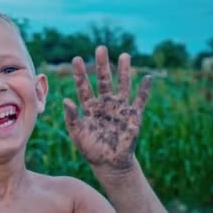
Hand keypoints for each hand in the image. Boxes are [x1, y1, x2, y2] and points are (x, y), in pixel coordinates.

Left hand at [63, 46, 150, 170]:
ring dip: (124, 71)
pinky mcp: (133, 117)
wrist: (109, 164)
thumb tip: (65, 99)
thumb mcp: (77, 134)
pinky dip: (144, 90)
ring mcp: (120, 109)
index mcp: (90, 108)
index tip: (76, 59)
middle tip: (100, 48)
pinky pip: (140, 101)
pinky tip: (147, 78)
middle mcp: (105, 104)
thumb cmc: (91, 150)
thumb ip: (71, 117)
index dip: (80, 74)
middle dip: (102, 65)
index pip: (84, 87)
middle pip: (103, 80)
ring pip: (122, 85)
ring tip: (124, 55)